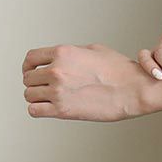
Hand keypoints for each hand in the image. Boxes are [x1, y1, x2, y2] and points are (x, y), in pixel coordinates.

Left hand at [22, 42, 152, 121]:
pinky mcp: (62, 110)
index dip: (28, 66)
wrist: (133, 89)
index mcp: (62, 53)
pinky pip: (34, 110)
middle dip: (35, 83)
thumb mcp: (93, 50)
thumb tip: (61, 59)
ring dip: (36, 97)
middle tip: (44, 88)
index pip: (31, 58)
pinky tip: (47, 108)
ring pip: (29, 95)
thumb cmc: (119, 71)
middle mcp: (56, 70)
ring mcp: (57, 91)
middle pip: (28, 78)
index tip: (31, 72)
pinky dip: (38, 109)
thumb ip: (71, 53)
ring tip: (48, 99)